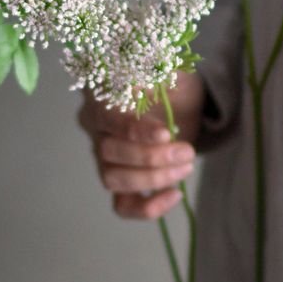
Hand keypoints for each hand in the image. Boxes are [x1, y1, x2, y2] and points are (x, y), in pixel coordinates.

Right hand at [77, 71, 204, 219]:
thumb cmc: (171, 85)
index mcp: (102, 97)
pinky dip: (147, 208)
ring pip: (112, 178)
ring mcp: (104, 157)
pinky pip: (122, 205)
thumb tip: (150, 81)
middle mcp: (96, 128)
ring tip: (185, 166)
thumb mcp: (172, 73)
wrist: (182, 104)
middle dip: (150, 157)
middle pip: (108, 151)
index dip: (135, 130)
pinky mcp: (120, 182)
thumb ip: (161, 74)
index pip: (108, 117)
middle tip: (186, 151)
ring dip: (152, 178)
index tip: (165, 133)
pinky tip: (175, 194)